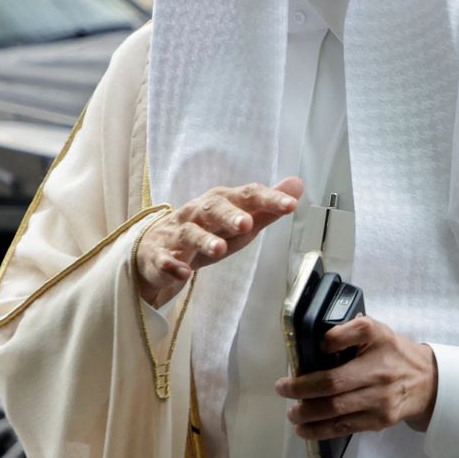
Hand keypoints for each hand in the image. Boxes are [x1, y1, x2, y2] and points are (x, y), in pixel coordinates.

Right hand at [135, 177, 302, 305]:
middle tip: (247, 224)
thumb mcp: (241, 220)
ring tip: (219, 250)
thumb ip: (268, 207)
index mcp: (222, 201)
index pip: (247, 195)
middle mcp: (199, 213)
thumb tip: (298, 184)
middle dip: (230, 215)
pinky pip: (164, 259)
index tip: (290, 205)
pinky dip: (173, 265)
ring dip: (204, 240)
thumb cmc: (210, 231)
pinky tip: (184, 273)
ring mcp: (177, 233)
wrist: (160, 247)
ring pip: (189, 233)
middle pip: (213, 208)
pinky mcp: (160, 255)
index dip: (269, 199)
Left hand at [275, 316, 437, 439]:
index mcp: (377, 339)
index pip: (350, 334)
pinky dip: (321, 430)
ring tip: (292, 414)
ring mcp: (381, 398)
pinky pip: (345, 427)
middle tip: (283, 389)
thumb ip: (348, 332)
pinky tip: (305, 429)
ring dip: (307, 414)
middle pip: (334, 382)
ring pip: (337, 410)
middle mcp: (380, 368)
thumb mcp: (375, 331)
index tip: (314, 348)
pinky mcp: (380, 420)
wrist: (426, 381)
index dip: (329, 341)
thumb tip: (314, 346)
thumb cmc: (392, 353)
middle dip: (302, 388)